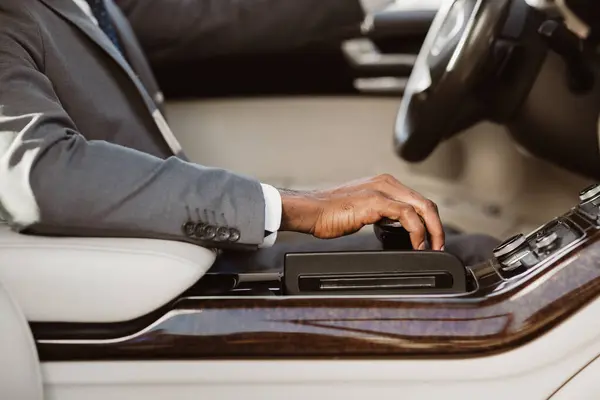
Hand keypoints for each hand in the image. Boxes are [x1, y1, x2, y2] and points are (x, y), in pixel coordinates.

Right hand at [278, 174, 444, 249]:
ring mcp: (382, 190)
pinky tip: (417, 244)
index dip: (430, 221)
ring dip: (432, 230)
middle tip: (439, 246)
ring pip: (422, 206)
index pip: (418, 201)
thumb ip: (381, 216)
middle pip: (425, 203)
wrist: (311, 211)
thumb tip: (398, 231)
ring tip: (432, 247)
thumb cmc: (329, 214)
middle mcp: (386, 183)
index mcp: (384, 184)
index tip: (432, 240)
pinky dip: (417, 231)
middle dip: (437, 226)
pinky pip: (407, 215)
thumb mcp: (362, 213)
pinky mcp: (376, 201)